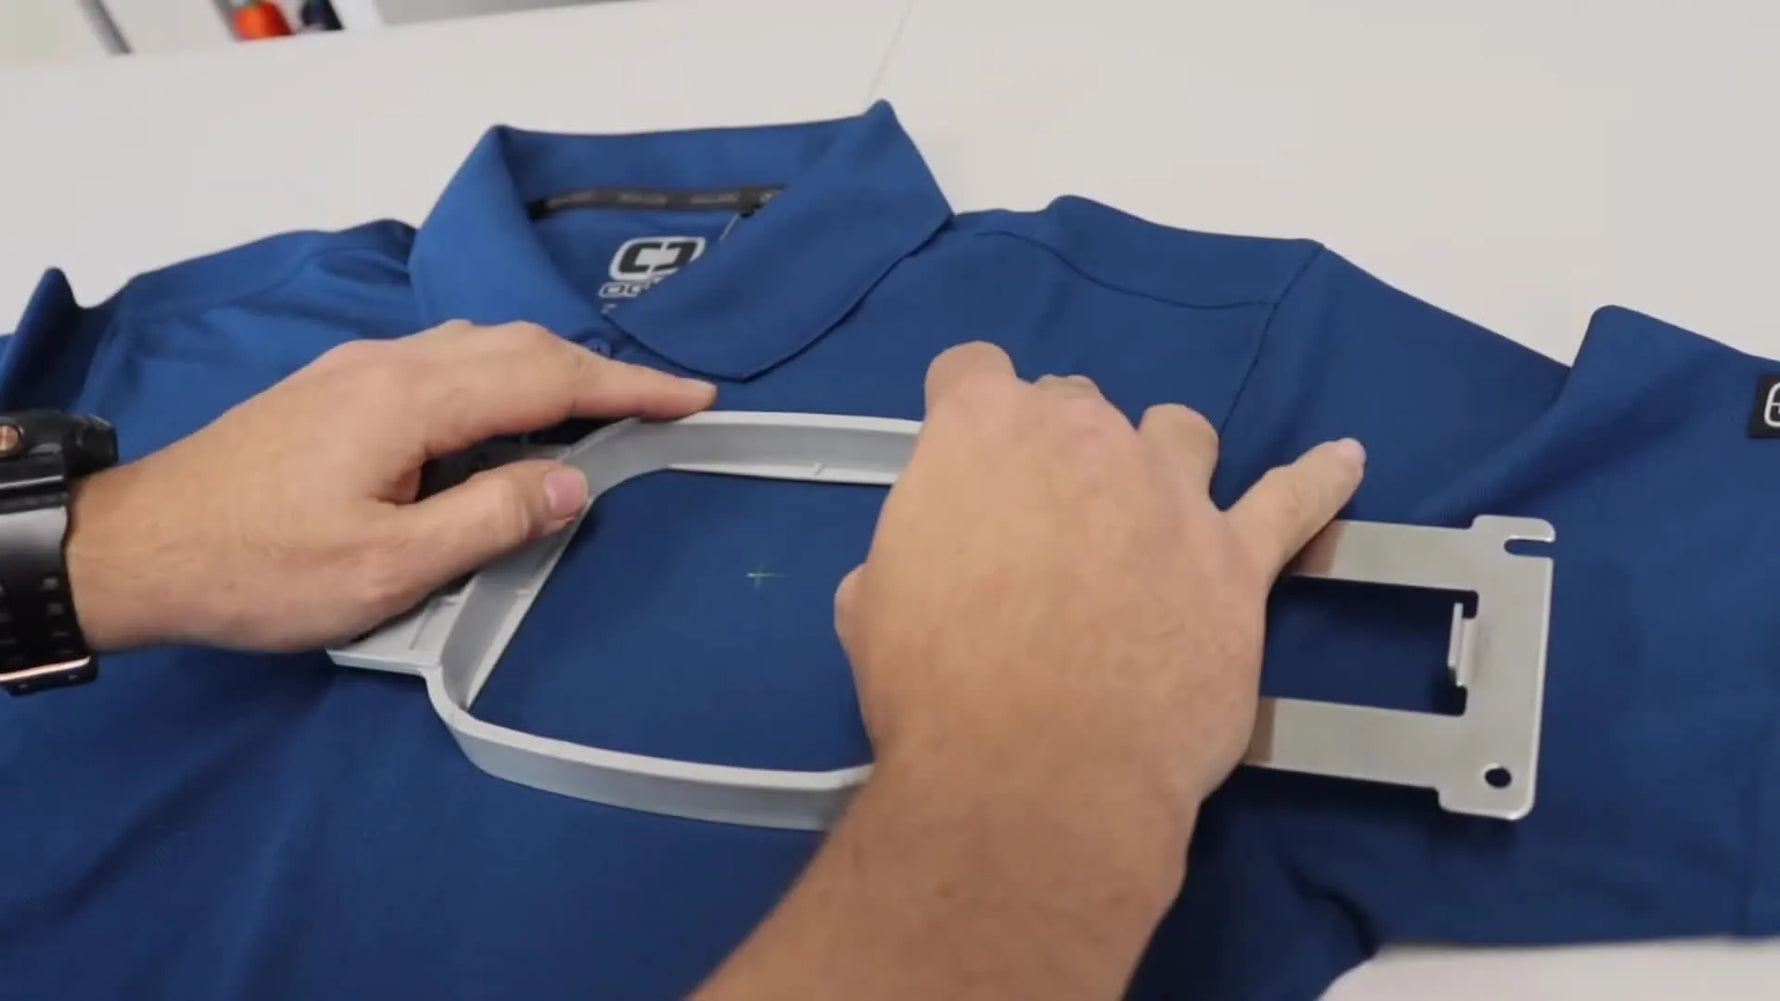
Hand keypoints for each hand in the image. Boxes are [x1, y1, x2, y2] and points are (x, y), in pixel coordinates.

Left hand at [65, 320, 714, 651]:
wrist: (139, 548)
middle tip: (663, 407)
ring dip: (550, 369)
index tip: (696, 399)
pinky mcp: (335, 389)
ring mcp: (357, 369)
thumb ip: (489, 518)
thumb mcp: (388, 568)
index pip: (549, 376)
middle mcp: (390, 363)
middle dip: (601, 370)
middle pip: (519, 345)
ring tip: (600, 412)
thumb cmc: (262, 569)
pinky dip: (503, 377)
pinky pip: (446, 360)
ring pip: (480, 345)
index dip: (630, 387)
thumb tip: (573, 481)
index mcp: (412, 399)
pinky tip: (508, 416)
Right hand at [697, 342, 1363, 1000]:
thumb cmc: (936, 688)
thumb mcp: (873, 604)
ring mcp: (1171, 492)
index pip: (971, 370)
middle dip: (1056, 447)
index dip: (961, 407)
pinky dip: (1321, 480)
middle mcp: (1084, 436)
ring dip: (1157, 457)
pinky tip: (1344, 462)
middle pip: (1075, 403)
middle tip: (1041, 521)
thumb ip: (911, 553)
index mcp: (982, 431)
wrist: (1036, 772)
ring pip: (1176, 431)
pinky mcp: (1236, 560)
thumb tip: (933, 568)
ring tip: (1148, 507)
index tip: (961, 450)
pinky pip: (1293, 501)